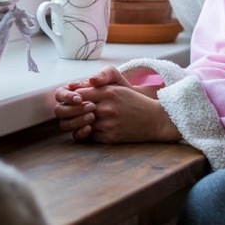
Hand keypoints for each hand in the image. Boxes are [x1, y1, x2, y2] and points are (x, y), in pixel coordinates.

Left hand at [53, 66, 180, 143]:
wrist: (154, 120)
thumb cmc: (135, 102)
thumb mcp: (119, 89)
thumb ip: (99, 88)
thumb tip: (76, 89)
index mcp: (108, 93)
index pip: (79, 94)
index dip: (72, 97)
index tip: (72, 99)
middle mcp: (107, 108)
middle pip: (76, 110)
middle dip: (69, 111)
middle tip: (69, 112)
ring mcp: (108, 124)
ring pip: (81, 124)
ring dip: (78, 123)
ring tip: (80, 121)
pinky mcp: (110, 137)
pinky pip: (90, 136)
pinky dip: (87, 133)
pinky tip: (90, 129)